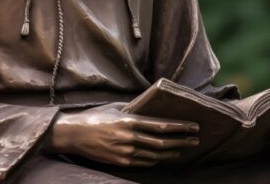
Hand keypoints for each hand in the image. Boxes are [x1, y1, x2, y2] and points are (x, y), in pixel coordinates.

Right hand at [45, 104, 199, 166]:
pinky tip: (163, 155)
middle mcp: (130, 138)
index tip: (193, 126)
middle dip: (182, 141)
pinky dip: (157, 159)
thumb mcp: (116, 108)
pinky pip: (145, 162)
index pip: (162, 125)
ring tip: (182, 148)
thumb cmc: (95, 117)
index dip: (180, 127)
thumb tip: (151, 107)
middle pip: (163, 142)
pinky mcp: (121, 161)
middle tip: (195, 140)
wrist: (74, 135)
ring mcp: (126, 152)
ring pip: (156, 154)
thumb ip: (135, 108)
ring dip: (172, 152)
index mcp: (130, 121)